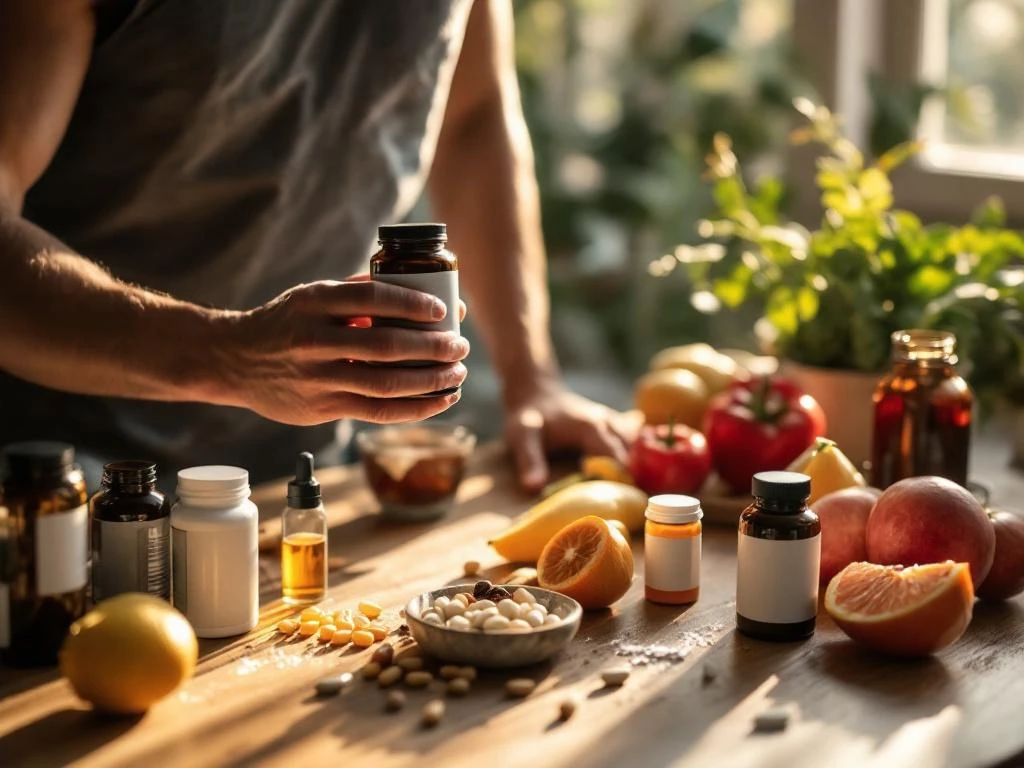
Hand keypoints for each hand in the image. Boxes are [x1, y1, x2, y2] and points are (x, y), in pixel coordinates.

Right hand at [220, 278, 468, 425]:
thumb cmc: (285, 323)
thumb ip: (356, 290)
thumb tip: (418, 288)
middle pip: (386, 345)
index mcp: (314, 302)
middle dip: (433, 347)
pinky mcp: (322, 408)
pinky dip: (415, 408)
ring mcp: (317, 378)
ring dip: (431, 380)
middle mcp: (314, 340)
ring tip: (458, 374)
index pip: (372, 299)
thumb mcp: (310, 296)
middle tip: (461, 346)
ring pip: (386, 384)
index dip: (413, 304)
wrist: (233, 361)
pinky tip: (440, 400)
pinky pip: (378, 411)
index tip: (443, 310)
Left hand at [503, 378, 638, 491]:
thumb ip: (530, 460)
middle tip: (630, 504)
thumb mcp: (522, 437)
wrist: (536, 391)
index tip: (622, 503)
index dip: (621, 482)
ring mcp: (613, 421)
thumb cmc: (529, 416)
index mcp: (591, 428)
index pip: (618, 460)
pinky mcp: (614, 424)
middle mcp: (608, 423)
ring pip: (638, 446)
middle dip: (635, 478)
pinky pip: (635, 438)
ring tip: (637, 490)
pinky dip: (640, 452)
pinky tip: (643, 466)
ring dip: (640, 465)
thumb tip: (534, 487)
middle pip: (633, 454)